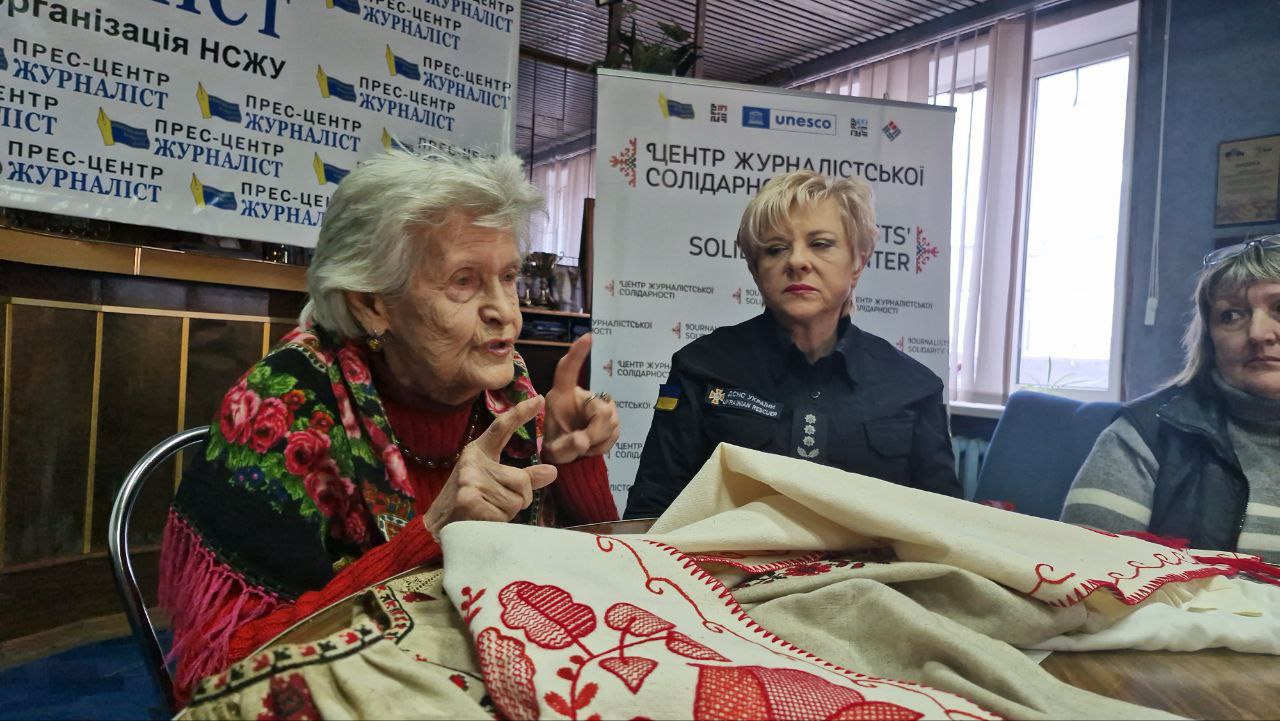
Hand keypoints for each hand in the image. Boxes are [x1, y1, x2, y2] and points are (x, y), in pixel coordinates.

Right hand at [423, 395, 557, 535]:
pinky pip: (503, 515)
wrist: (436, 529)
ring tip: (486, 514)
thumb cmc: (467, 504)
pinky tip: (481, 522)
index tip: (539, 400)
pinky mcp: (469, 499)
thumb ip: (523, 477)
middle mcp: (473, 462)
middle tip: (498, 505)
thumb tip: (553, 472)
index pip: (501, 428)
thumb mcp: (493, 483)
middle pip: (521, 480)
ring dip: (507, 514)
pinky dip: (498, 524)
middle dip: (520, 499)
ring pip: (516, 501)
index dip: (520, 413)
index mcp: (478, 453)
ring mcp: (470, 480)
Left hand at [542, 334, 620, 463]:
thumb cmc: (557, 446)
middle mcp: (582, 396)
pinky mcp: (611, 416)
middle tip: (584, 446)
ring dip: (599, 439)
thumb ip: (567, 446)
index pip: (567, 370)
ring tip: (584, 447)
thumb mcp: (556, 451)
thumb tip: (583, 441)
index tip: (589, 337)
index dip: (577, 354)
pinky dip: (605, 443)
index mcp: (561, 396)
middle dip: (595, 431)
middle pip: (599, 408)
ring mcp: (599, 405)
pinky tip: (594, 446)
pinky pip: (615, 429)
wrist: (569, 459)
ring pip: (610, 419)